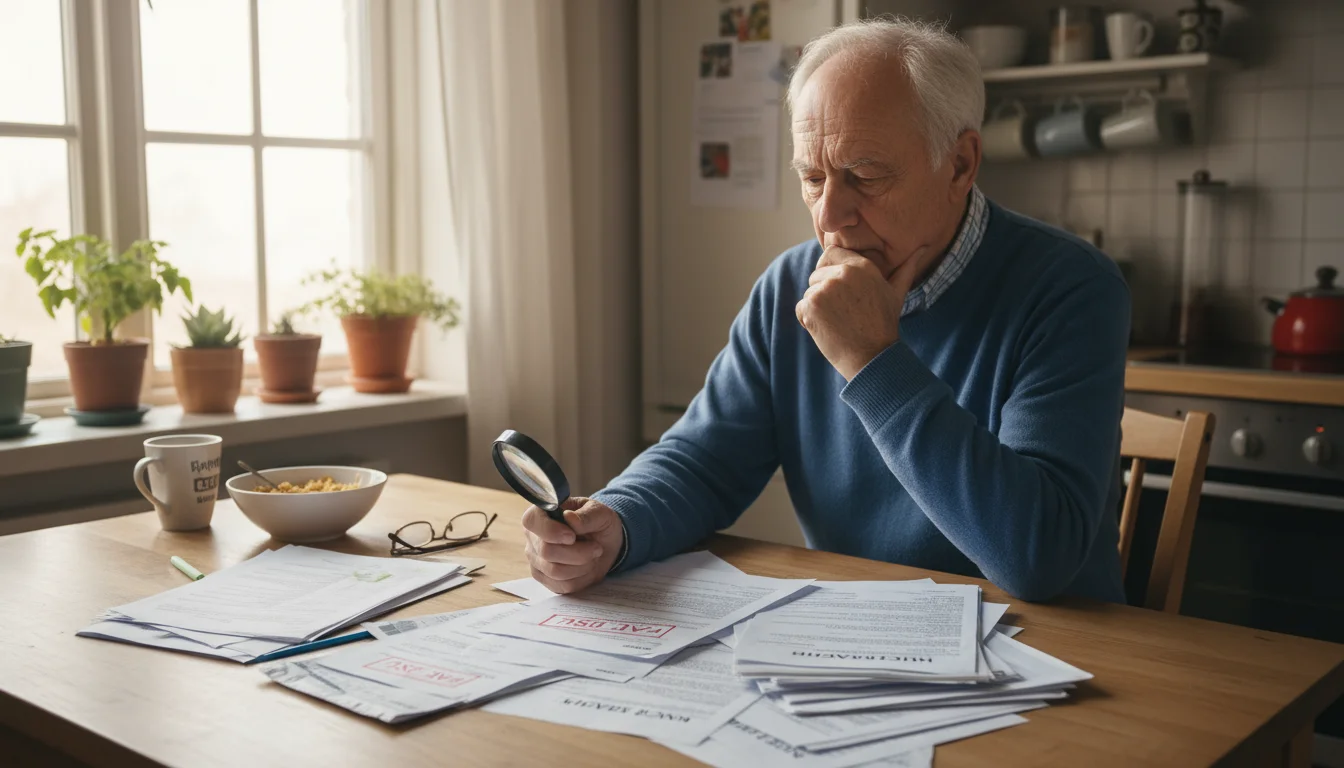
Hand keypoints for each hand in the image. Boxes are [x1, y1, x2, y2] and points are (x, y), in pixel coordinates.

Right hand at [521, 496, 623, 593]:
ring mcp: (536, 560)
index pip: (531, 522)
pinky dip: (582, 578)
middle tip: (596, 547)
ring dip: (582, 565)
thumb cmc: (597, 523)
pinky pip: (562, 586)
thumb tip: (569, 517)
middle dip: (578, 552)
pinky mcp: (545, 579)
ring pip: (555, 571)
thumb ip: (586, 515)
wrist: (604, 543)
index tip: (572, 536)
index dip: (551, 531)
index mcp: (540, 514)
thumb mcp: (599, 512)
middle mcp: (533, 537)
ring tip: (593, 556)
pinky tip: (587, 567)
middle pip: (546, 551)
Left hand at [795, 245, 927, 379]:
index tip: (841, 290)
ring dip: (818, 307)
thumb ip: (906, 268)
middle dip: (824, 291)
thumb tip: (924, 248)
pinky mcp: (810, 306)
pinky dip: (808, 320)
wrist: (872, 357)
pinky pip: (801, 308)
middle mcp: (841, 273)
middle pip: (817, 273)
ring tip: (839, 321)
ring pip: (809, 292)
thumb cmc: (884, 325)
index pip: (830, 253)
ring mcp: (824, 289)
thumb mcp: (896, 293)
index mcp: (860, 266)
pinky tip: (829, 329)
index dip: (831, 270)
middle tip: (844, 311)